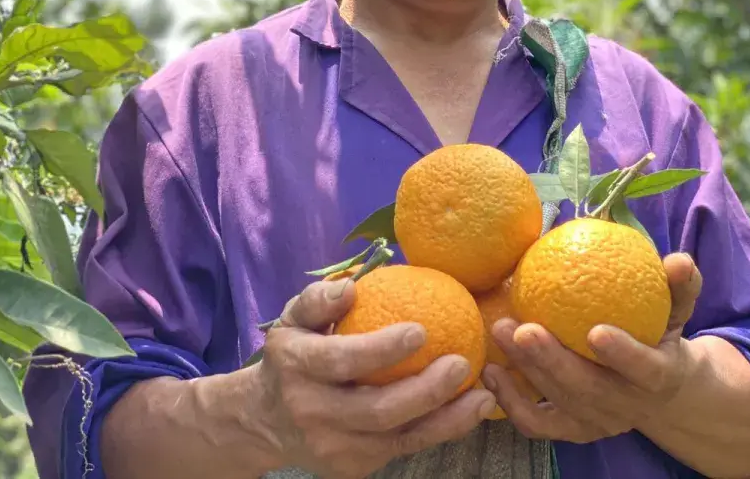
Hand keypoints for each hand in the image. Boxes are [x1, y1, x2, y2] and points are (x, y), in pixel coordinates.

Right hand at [249, 277, 496, 478]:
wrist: (265, 421)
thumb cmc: (294, 354)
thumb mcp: (293, 319)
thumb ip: (319, 299)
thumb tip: (350, 287)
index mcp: (296, 368)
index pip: (341, 360)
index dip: (381, 349)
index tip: (421, 330)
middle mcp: (312, 413)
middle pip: (375, 410)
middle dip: (424, 391)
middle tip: (461, 363)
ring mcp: (333, 448)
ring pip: (397, 438)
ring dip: (446, 419)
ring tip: (483, 396)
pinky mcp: (352, 468)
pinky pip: (403, 448)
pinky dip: (441, 431)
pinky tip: (471, 410)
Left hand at [483, 252, 702, 443]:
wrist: (661, 392)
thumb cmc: (661, 336)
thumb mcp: (677, 311)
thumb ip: (679, 287)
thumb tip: (678, 260)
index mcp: (659, 376)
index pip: (645, 369)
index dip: (623, 354)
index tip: (595, 330)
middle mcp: (628, 406)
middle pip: (589, 390)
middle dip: (552, 362)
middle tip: (523, 329)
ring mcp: (598, 422)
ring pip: (559, 403)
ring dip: (525, 372)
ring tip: (501, 332)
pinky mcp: (573, 431)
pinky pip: (538, 423)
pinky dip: (511, 402)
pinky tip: (490, 370)